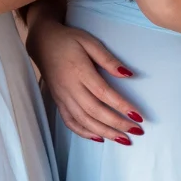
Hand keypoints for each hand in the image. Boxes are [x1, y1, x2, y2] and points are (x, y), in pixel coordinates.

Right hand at [28, 18, 143, 143]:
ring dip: (104, 132)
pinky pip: (69, 121)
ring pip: (83, 120)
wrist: (41, 42)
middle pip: (94, 111)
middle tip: (136, 131)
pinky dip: (83, 132)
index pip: (103, 93)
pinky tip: (98, 137)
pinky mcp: (58, 101)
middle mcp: (70, 87)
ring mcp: (62, 96)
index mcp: (79, 71)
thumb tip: (128, 74)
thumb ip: (108, 59)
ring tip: (123, 139)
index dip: (121, 106)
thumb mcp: (89, 42)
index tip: (138, 116)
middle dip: (117, 124)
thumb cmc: (68, 40)